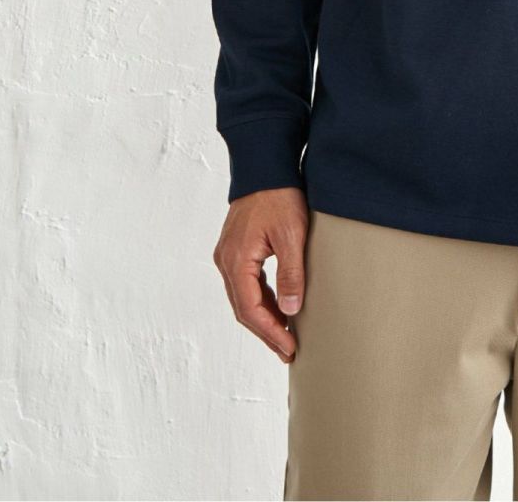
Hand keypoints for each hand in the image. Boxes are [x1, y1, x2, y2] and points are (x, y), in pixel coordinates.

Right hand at [213, 187, 308, 362]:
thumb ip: (291, 274)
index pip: (251, 310)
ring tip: (286, 335)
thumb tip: (290, 312)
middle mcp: (226, 262)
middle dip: (267, 332)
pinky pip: (247, 284)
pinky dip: (262, 300)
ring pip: (244, 298)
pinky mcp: (237, 249)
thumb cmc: (279, 196)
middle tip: (289, 351)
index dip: (271, 333)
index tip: (290, 348)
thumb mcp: (291, 235)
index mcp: (236, 261)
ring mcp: (229, 255)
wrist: (266, 165)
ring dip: (264, 317)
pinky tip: (279, 307)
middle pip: (244, 309)